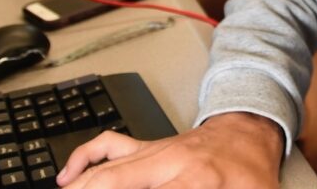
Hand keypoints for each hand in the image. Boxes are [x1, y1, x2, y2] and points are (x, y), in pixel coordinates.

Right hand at [56, 112, 283, 187]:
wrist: (247, 132)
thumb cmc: (249, 172)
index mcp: (195, 179)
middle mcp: (168, 162)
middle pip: (116, 181)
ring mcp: (154, 150)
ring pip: (106, 167)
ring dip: (81, 185)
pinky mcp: (146, 145)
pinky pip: (108, 145)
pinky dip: (83, 158)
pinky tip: (67, 177)